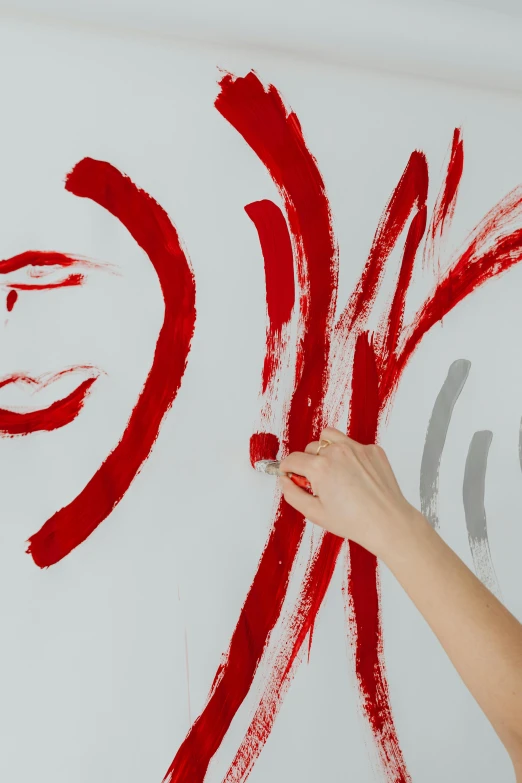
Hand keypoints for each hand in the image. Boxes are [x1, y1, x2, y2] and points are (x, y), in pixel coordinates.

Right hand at [279, 427, 421, 558]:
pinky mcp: (373, 450)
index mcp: (320, 467)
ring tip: (332, 470)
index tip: (290, 474)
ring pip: (330, 437)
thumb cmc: (354, 521)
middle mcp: (337, 452)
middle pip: (311, 448)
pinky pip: (353, 444)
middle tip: (318, 481)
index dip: (288, 468)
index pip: (293, 459)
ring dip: (326, 449)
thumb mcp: (314, 513)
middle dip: (309, 462)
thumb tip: (285, 480)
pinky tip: (355, 475)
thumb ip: (292, 494)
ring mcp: (357, 448)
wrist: (388, 523)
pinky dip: (349, 455)